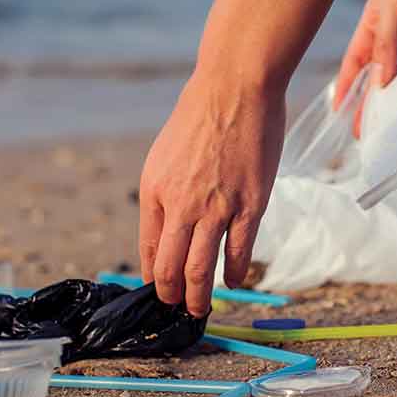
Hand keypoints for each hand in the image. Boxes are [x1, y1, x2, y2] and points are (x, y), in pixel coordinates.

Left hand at [138, 72, 284, 316]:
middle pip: (169, 269)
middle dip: (171, 297)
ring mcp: (215, 208)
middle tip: (177, 309)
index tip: (158, 292)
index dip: (151, 278)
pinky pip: (238, 253)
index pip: (148, 250)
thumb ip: (165, 194)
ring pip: (200, 269)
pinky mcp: (249, 205)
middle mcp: (180, 205)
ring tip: (199, 309)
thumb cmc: (199, 118)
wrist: (234, 88)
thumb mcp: (164, 156)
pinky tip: (233, 282)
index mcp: (154, 192)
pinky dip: (233, 274)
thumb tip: (168, 230)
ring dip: (199, 298)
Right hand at [335, 0, 396, 135]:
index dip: (348, 85)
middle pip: (382, 75)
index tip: (338, 111)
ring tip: (388, 127)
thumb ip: (385, 47)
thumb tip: (380, 86)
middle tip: (365, 132)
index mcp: (376, 20)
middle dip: (373, 101)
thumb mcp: (392, 6)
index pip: (357, 61)